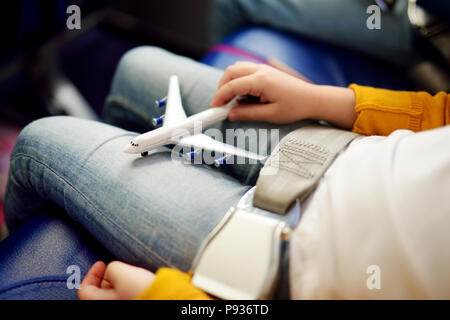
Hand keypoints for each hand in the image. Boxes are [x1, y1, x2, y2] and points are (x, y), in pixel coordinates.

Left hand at [77, 261, 154, 299]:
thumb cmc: (140, 289)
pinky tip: (136, 283)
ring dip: (117, 282)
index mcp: (98, 303)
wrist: (165, 298)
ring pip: (112, 294)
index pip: (84, 289)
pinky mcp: (134, 302)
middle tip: (118, 268)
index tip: (101, 263)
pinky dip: (126, 288)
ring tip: (130, 275)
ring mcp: (121, 305)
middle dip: (106, 277)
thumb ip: (111, 267)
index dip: (91, 273)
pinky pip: (123, 296)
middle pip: (99, 291)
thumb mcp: (121, 272)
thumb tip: (112, 270)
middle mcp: (108, 306)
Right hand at [210, 62, 355, 128]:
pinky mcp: (266, 71)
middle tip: (221, 105)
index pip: (231, 86)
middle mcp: (260, 70)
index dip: (219, 97)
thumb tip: (231, 114)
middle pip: (230, 72)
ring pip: (237, 69)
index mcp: (261, 81)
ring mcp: (263, 68)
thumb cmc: (296, 107)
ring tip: (234, 102)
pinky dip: (239, 81)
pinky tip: (245, 97)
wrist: (313, 99)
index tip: (214, 109)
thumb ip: (248, 114)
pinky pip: (246, 71)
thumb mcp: (270, 115)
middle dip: (221, 88)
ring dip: (230, 83)